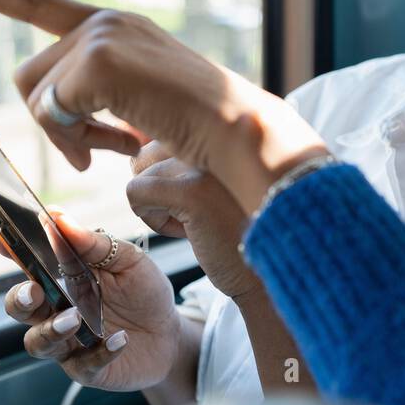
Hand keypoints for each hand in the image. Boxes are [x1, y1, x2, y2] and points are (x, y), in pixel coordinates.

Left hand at [0, 0, 327, 212]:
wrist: (237, 130)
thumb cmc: (198, 130)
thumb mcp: (138, 106)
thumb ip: (97, 99)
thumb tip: (55, 116)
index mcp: (117, 26)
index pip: (41, 6)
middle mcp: (106, 20)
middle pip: (30, 75)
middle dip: (52, 123)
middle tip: (93, 154)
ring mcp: (102, 36)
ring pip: (39, 96)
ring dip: (64, 136)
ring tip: (108, 152)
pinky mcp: (101, 61)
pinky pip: (53, 111)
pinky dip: (75, 140)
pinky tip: (118, 146)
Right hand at [0, 209, 180, 391]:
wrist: (169, 335)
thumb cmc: (143, 293)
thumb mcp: (129, 261)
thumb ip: (96, 244)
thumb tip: (61, 219)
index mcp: (64, 279)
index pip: (29, 264)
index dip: (10, 251)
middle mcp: (57, 311)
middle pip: (21, 307)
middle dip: (20, 299)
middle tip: (33, 291)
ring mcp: (69, 342)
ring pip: (38, 342)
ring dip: (52, 330)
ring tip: (75, 318)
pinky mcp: (87, 368)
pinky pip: (83, 365)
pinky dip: (100, 353)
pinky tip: (120, 339)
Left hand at [128, 140, 260, 298]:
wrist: (269, 272)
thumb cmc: (241, 229)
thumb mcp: (219, 182)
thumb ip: (191, 157)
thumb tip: (136, 152)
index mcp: (227, 132)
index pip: (168, 135)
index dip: (172, 176)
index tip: (203, 198)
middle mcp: (219, 138)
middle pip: (149, 152)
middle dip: (161, 188)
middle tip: (199, 212)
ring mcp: (207, 163)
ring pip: (141, 173)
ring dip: (159, 206)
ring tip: (199, 222)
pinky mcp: (193, 191)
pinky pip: (137, 193)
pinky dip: (151, 218)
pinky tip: (187, 232)